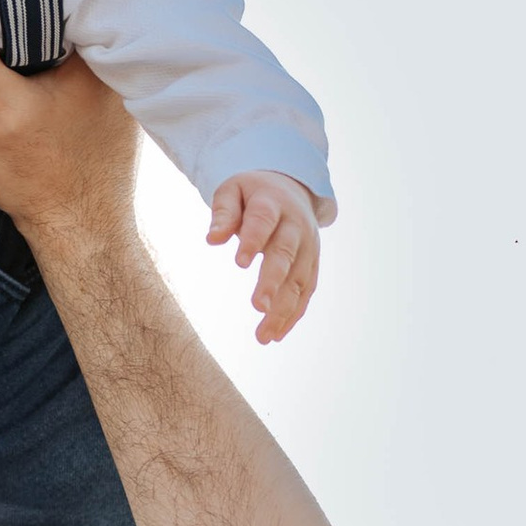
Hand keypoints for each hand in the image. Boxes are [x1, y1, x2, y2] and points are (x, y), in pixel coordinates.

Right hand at [0, 0, 138, 262]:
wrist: (82, 241)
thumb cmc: (51, 183)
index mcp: (105, 45)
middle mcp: (114, 52)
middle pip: (52, 0)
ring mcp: (107, 73)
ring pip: (51, 27)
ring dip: (16, 21)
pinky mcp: (94, 94)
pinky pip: (54, 53)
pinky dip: (27, 49)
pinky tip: (0, 47)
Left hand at [207, 174, 320, 343]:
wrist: (291, 189)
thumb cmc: (252, 194)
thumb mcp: (233, 191)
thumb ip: (223, 213)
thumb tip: (213, 239)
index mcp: (272, 203)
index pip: (263, 222)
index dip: (253, 241)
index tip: (240, 263)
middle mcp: (295, 226)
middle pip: (285, 255)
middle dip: (273, 281)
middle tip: (259, 306)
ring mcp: (308, 247)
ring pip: (298, 280)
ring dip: (283, 308)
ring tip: (263, 336)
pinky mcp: (312, 265)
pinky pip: (306, 291)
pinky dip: (293, 314)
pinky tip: (277, 334)